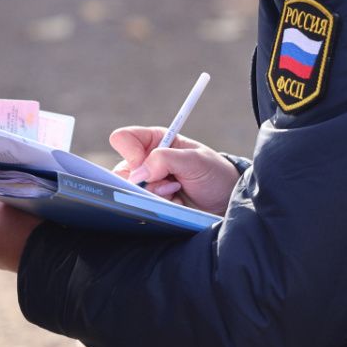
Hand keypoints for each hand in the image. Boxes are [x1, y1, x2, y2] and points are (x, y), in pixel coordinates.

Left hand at [0, 194, 42, 272]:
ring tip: (27, 211)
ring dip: (14, 221)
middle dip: (3, 209)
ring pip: (7, 231)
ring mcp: (6, 259)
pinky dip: (23, 232)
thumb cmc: (24, 230)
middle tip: (16, 198)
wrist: (52, 256)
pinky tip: (33, 225)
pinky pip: (18, 241)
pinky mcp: (20, 261)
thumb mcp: (6, 208)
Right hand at [109, 126, 239, 215]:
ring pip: (130, 191)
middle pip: (121, 170)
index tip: (144, 165)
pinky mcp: (152, 201)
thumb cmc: (214, 174)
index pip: (124, 139)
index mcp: (155, 141)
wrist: (225, 202)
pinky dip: (159, 206)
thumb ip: (166, 159)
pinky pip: (142, 206)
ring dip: (155, 195)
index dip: (130, 152)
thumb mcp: (195, 161)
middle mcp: (147, 160)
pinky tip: (177, 203)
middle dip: (142, 181)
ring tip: (177, 192)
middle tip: (169, 183)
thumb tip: (138, 172)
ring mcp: (148, 182)